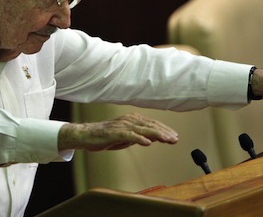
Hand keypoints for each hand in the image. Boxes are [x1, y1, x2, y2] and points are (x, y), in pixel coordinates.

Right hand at [58, 113, 178, 151]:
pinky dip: (139, 138)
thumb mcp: (126, 137)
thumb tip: (153, 139)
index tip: (175, 136)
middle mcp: (130, 120)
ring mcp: (123, 126)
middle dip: (165, 132)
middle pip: (151, 125)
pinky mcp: (115, 133)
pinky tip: (148, 142)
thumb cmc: (107, 136)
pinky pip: (129, 135)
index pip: (153, 124)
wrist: (87, 135)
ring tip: (167, 140)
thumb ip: (139, 136)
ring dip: (157, 135)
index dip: (165, 130)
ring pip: (143, 129)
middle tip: (175, 139)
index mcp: (133, 120)